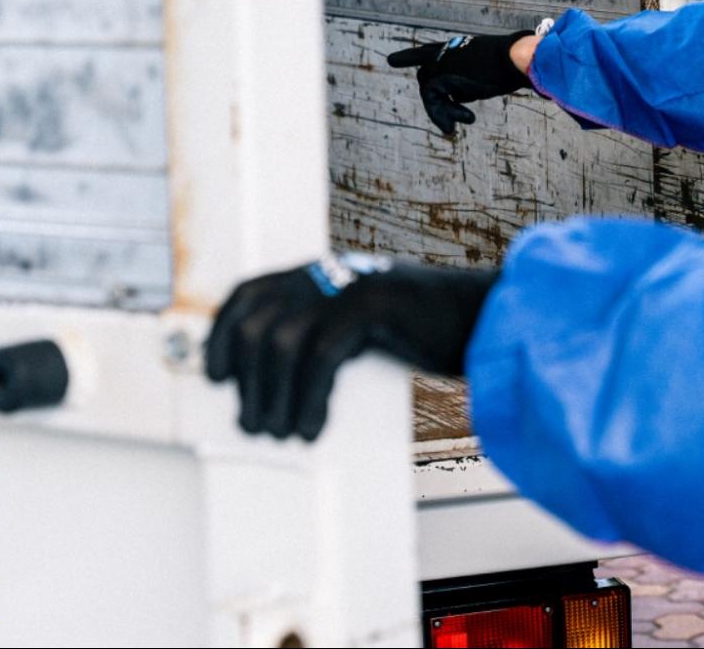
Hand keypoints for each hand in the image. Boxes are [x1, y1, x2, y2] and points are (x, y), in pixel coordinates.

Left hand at [205, 256, 497, 439]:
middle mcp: (329, 271)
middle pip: (258, 323)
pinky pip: (321, 355)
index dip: (223, 335)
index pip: (248, 293)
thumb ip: (321, 335)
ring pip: (282, 341)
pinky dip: (309, 398)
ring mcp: (353, 282)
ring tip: (281, 432)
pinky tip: (313, 427)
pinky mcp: (376, 303)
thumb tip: (272, 382)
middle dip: (249, 381)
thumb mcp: (362, 326)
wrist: (487, 316)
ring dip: (273, 396)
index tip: (216, 377)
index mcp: (321, 272)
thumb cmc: (426, 332)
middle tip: (254, 425)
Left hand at [387, 31, 533, 133]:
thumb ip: (465, 83)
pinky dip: (444, 114)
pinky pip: (432, 100)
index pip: (426, 52)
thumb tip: (454, 98)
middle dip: (436, 104)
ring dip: (443, 112)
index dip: (408, 57)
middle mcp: (443, 53)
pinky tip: (467, 119)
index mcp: (456, 48)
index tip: (392, 61)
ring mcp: (439, 63)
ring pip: (428, 92)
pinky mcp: (439, 75)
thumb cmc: (510, 65)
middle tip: (450, 126)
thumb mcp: (484, 73)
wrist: (513, 58)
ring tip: (460, 123)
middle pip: (427, 80)